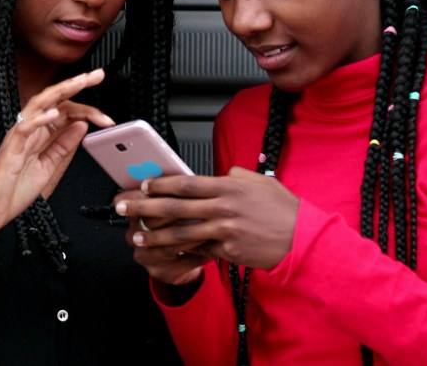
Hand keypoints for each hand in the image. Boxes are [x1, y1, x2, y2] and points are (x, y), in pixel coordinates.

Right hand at [0, 69, 112, 238]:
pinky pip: (24, 128)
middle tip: (97, 75)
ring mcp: (18, 137)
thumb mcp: (49, 167)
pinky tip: (55, 114)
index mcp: (39, 133)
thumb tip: (82, 125)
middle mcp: (29, 129)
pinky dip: (40, 119)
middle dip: (77, 84)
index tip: (106, 117)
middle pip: (54, 99)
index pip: (65, 110)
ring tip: (80, 82)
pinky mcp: (10, 149)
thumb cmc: (13, 191)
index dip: (88, 110)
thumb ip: (64, 146)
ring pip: (39, 105)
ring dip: (61, 92)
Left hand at [115, 166, 299, 270]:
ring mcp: (224, 232)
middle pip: (175, 207)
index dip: (161, 183)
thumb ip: (237, 175)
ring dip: (155, 236)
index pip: (186, 183)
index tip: (144, 184)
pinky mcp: (227, 251)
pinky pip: (198, 251)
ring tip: (136, 237)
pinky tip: (164, 254)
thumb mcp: (261, 182)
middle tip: (124, 207)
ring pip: (181, 234)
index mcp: (229, 187)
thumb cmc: (283, 210)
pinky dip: (180, 252)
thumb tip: (222, 174)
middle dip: (145, 207)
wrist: (302, 239)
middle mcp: (223, 208)